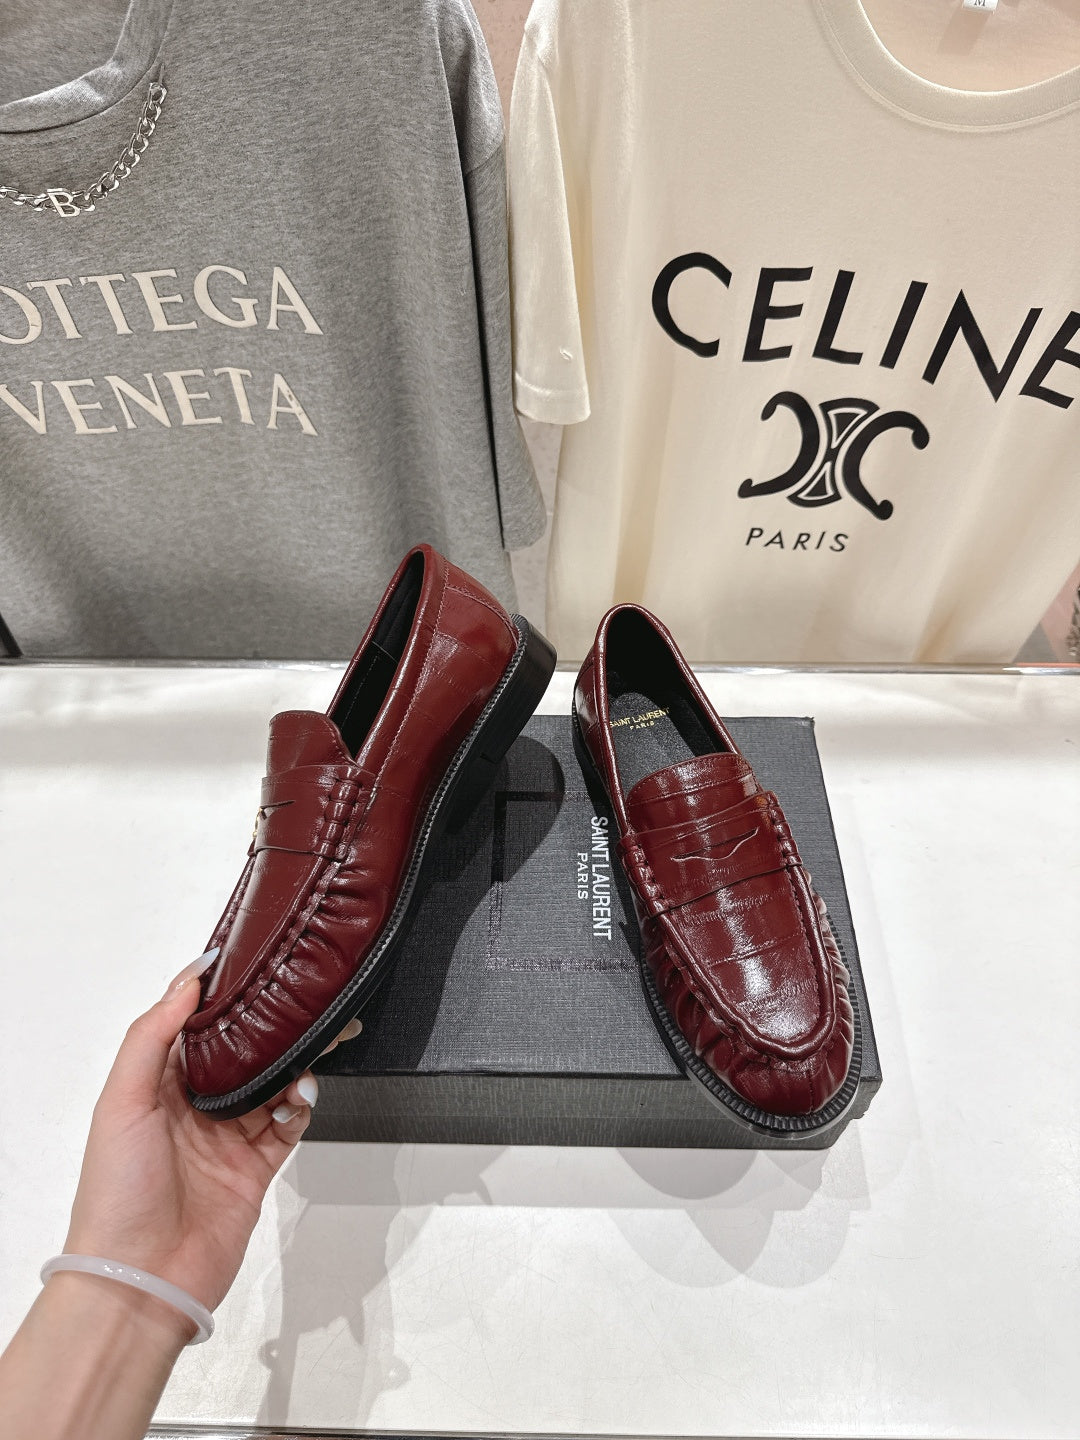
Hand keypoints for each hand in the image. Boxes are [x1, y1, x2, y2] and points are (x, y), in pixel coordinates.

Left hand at [61, 953, 360, 1318]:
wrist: (142, 1281)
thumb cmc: (116, 1196)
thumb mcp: (121, 1102)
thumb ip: (152, 1035)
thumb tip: (187, 982)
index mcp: (155, 1086)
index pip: (194, 1026)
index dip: (220, 996)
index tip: (249, 964)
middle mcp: (192, 1108)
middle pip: (243, 1051)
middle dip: (273, 1027)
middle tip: (306, 1003)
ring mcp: (226, 1138)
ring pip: (273, 1083)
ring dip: (294, 1064)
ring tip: (310, 1051)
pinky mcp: (255, 1168)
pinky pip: (289, 1125)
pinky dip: (302, 1106)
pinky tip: (302, 1096)